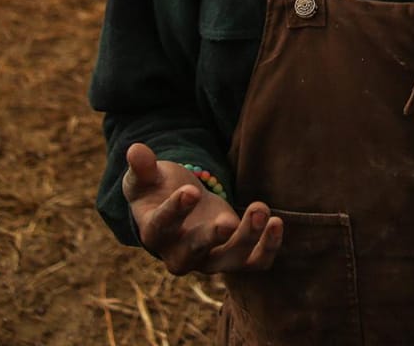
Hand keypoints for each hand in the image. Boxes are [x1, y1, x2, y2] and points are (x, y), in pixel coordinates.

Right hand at [122, 143, 282, 275]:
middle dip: (212, 238)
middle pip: (195, 254)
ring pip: (229, 261)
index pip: (161, 228)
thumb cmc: (158, 190)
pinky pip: (254, 262)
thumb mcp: (146, 177)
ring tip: (260, 208)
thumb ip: (142, 167)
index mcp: (154, 233)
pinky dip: (268, 248)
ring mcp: (209, 259)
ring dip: (247, 239)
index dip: (174, 211)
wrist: (178, 208)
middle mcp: (180, 254)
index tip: (190, 191)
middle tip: (228, 222)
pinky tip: (277, 223)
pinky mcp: (235, 256)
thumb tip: (136, 150)